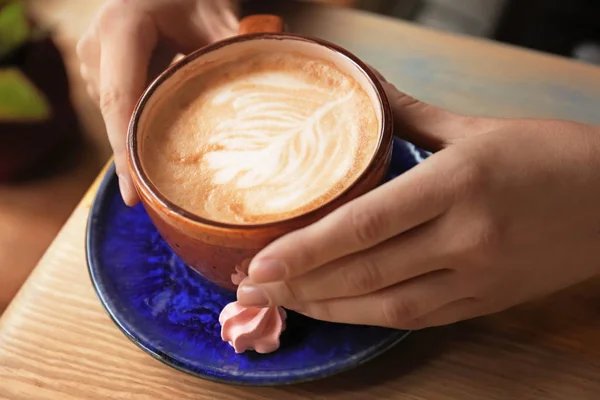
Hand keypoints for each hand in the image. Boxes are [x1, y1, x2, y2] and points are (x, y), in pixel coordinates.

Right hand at [77, 0, 237, 204]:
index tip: (135, 192)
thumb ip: (230, 55)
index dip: (126, 150)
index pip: (120, 99)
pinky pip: (118, 106)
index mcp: (122, 28)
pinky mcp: (97, 69)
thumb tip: (263, 96)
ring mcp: (92, 58)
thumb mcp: (212, 18)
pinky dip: (139, 122)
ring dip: (141, 137)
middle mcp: (96, 46)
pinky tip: (160, 136)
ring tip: (167, 166)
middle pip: (116, 115)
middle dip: (135, 157)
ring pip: (116, 114)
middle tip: (157, 200)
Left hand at [237, 80, 599, 329]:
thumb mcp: (474, 126)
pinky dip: (370, 317)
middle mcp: (465, 236)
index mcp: (457, 183)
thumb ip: (407, 115)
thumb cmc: (546, 155)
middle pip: (365, 272)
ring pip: (387, 305)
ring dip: (329, 308)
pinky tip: (338, 310)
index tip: (260, 263)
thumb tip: (362, 92)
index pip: (364, 224)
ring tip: (284, 302)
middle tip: (252, 287)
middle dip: (301, 285)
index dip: (306, 249)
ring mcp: (477, 276)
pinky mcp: (486, 301)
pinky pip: (418, 317)